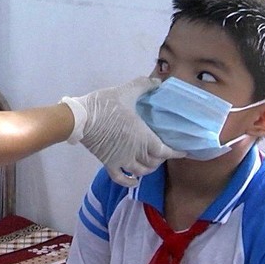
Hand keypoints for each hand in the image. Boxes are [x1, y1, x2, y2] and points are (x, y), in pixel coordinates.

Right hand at [62, 77, 184, 186]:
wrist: (80, 118)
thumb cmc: (105, 105)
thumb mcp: (126, 91)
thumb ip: (144, 85)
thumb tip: (158, 82)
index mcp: (143, 136)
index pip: (165, 150)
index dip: (176, 153)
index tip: (184, 152)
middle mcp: (135, 151)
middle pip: (153, 162)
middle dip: (161, 159)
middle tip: (164, 152)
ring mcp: (121, 159)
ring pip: (140, 171)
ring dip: (148, 169)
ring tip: (151, 164)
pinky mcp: (108, 162)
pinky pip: (120, 177)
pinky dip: (129, 181)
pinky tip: (134, 180)